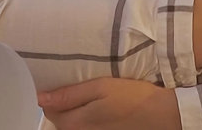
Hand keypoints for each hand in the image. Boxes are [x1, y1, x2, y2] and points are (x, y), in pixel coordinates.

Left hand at [40, 78, 179, 129]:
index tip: (60, 77)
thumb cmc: (132, 97)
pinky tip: (98, 105)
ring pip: (71, 122)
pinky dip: (85, 116)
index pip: (48, 107)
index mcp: (74, 123)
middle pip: (58, 117)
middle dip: (62, 101)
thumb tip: (40, 97)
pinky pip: (84, 126)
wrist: (160, 114)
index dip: (51, 91)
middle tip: (75, 82)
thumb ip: (69, 94)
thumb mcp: (100, 87)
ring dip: (73, 108)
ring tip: (87, 93)